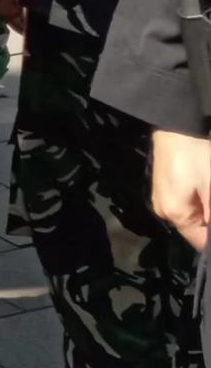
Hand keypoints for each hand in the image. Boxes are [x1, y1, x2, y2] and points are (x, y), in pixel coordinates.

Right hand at [153, 129, 210, 248]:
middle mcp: (163, 211)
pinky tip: (204, 187)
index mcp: (175, 215)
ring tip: (209, 189)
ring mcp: (161, 199)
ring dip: (205, 209)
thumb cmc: (197, 156)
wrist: (175, 125)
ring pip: (191, 216)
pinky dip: (197, 201)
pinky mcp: (163, 188)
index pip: (201, 243)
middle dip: (210, 221)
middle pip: (195, 229)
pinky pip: (184, 204)